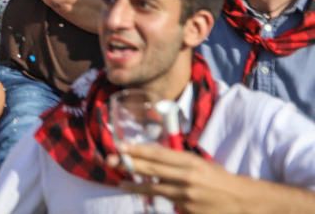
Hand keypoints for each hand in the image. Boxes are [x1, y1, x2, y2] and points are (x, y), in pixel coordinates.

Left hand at [110, 143, 237, 212]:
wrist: (243, 201)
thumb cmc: (220, 179)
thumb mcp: (200, 163)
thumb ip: (178, 162)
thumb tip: (152, 157)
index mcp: (191, 162)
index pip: (158, 154)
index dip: (137, 150)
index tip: (121, 146)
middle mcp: (187, 177)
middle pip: (152, 170)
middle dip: (129, 164)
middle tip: (111, 160)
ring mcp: (187, 196)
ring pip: (155, 189)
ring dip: (136, 186)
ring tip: (120, 183)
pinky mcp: (188, 211)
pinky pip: (170, 203)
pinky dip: (162, 198)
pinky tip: (155, 195)